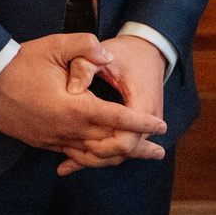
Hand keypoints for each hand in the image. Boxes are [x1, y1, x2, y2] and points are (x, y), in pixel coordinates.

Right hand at [0, 33, 165, 167]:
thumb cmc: (20, 62)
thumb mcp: (55, 46)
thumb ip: (86, 47)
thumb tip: (107, 54)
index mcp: (76, 107)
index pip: (118, 118)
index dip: (141, 122)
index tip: (161, 126)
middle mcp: (67, 129)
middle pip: (110, 143)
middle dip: (137, 147)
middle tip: (159, 152)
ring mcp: (53, 139)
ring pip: (92, 155)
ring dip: (115, 157)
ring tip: (135, 158)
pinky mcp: (42, 142)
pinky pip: (71, 154)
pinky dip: (90, 157)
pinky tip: (98, 158)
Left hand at [55, 34, 168, 176]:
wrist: (149, 50)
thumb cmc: (126, 53)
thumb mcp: (106, 54)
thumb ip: (86, 67)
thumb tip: (71, 90)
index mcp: (143, 103)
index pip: (126, 139)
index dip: (102, 145)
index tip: (75, 141)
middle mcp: (150, 119)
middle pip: (123, 151)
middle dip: (95, 157)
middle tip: (65, 158)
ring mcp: (147, 126)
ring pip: (122, 153)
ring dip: (96, 159)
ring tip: (66, 165)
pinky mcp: (139, 127)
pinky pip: (121, 147)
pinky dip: (101, 154)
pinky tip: (75, 163)